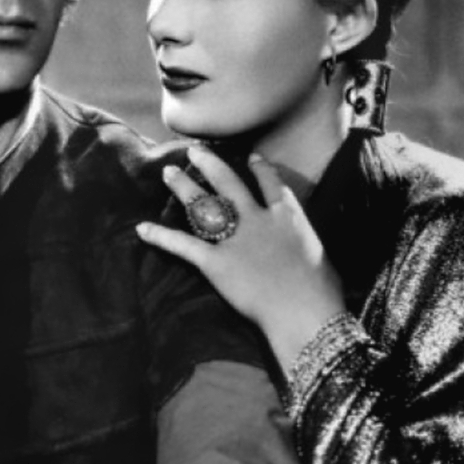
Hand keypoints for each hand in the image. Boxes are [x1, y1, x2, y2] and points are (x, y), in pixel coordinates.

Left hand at [136, 147, 345, 372]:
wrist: (304, 312)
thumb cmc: (322, 292)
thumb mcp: (321, 257)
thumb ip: (306, 245)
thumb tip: (305, 250)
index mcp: (288, 217)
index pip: (273, 184)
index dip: (261, 169)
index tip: (252, 157)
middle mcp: (258, 220)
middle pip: (230, 183)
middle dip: (210, 164)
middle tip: (194, 152)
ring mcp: (235, 240)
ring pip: (204, 205)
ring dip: (184, 187)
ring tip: (168, 173)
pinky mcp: (216, 263)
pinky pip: (183, 246)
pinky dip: (161, 236)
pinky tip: (142, 228)